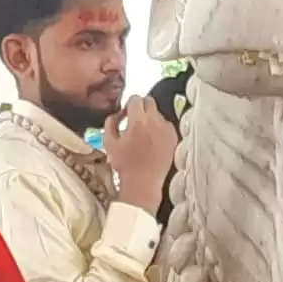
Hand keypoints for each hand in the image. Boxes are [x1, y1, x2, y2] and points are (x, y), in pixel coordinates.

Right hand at [106, 98, 178, 213]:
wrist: (143, 183)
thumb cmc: (124, 164)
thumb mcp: (108, 142)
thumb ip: (110, 122)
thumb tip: (117, 113)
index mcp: (138, 122)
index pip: (135, 99)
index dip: (128, 105)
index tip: (126, 114)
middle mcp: (154, 122)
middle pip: (149, 101)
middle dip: (141, 107)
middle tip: (135, 120)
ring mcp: (166, 129)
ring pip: (158, 113)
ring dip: (150, 118)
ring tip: (144, 135)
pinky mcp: (174, 137)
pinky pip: (166, 125)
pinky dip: (160, 128)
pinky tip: (153, 141)